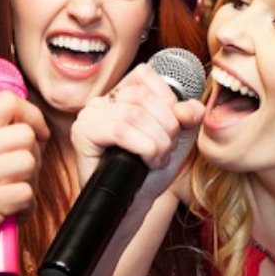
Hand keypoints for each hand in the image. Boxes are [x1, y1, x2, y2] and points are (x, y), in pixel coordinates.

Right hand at [0, 92, 48, 275]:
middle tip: (22, 175)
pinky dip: (26, 207)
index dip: (32, 115)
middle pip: (24, 135)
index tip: (38, 133)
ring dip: (30, 181)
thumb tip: (31, 122)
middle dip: (33, 156)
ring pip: (28, 162)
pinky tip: (10, 215)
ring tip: (13, 194)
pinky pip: (25, 192)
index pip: (5, 102)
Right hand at [71, 63, 204, 199]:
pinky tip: (148, 161)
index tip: (175, 125)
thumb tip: (191, 108)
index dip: (167, 99)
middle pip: (142, 96)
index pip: (145, 75)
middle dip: (166, 125)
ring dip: (157, 141)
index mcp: (124, 92)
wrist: (137, 200)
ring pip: (133, 114)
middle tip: (167, 148)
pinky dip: (143, 147)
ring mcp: (90, 115)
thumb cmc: (153, 167)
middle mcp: (103, 99)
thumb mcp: (180, 135)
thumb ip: (190, 115)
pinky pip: (119, 131)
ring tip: (158, 158)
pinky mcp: (83, 134)